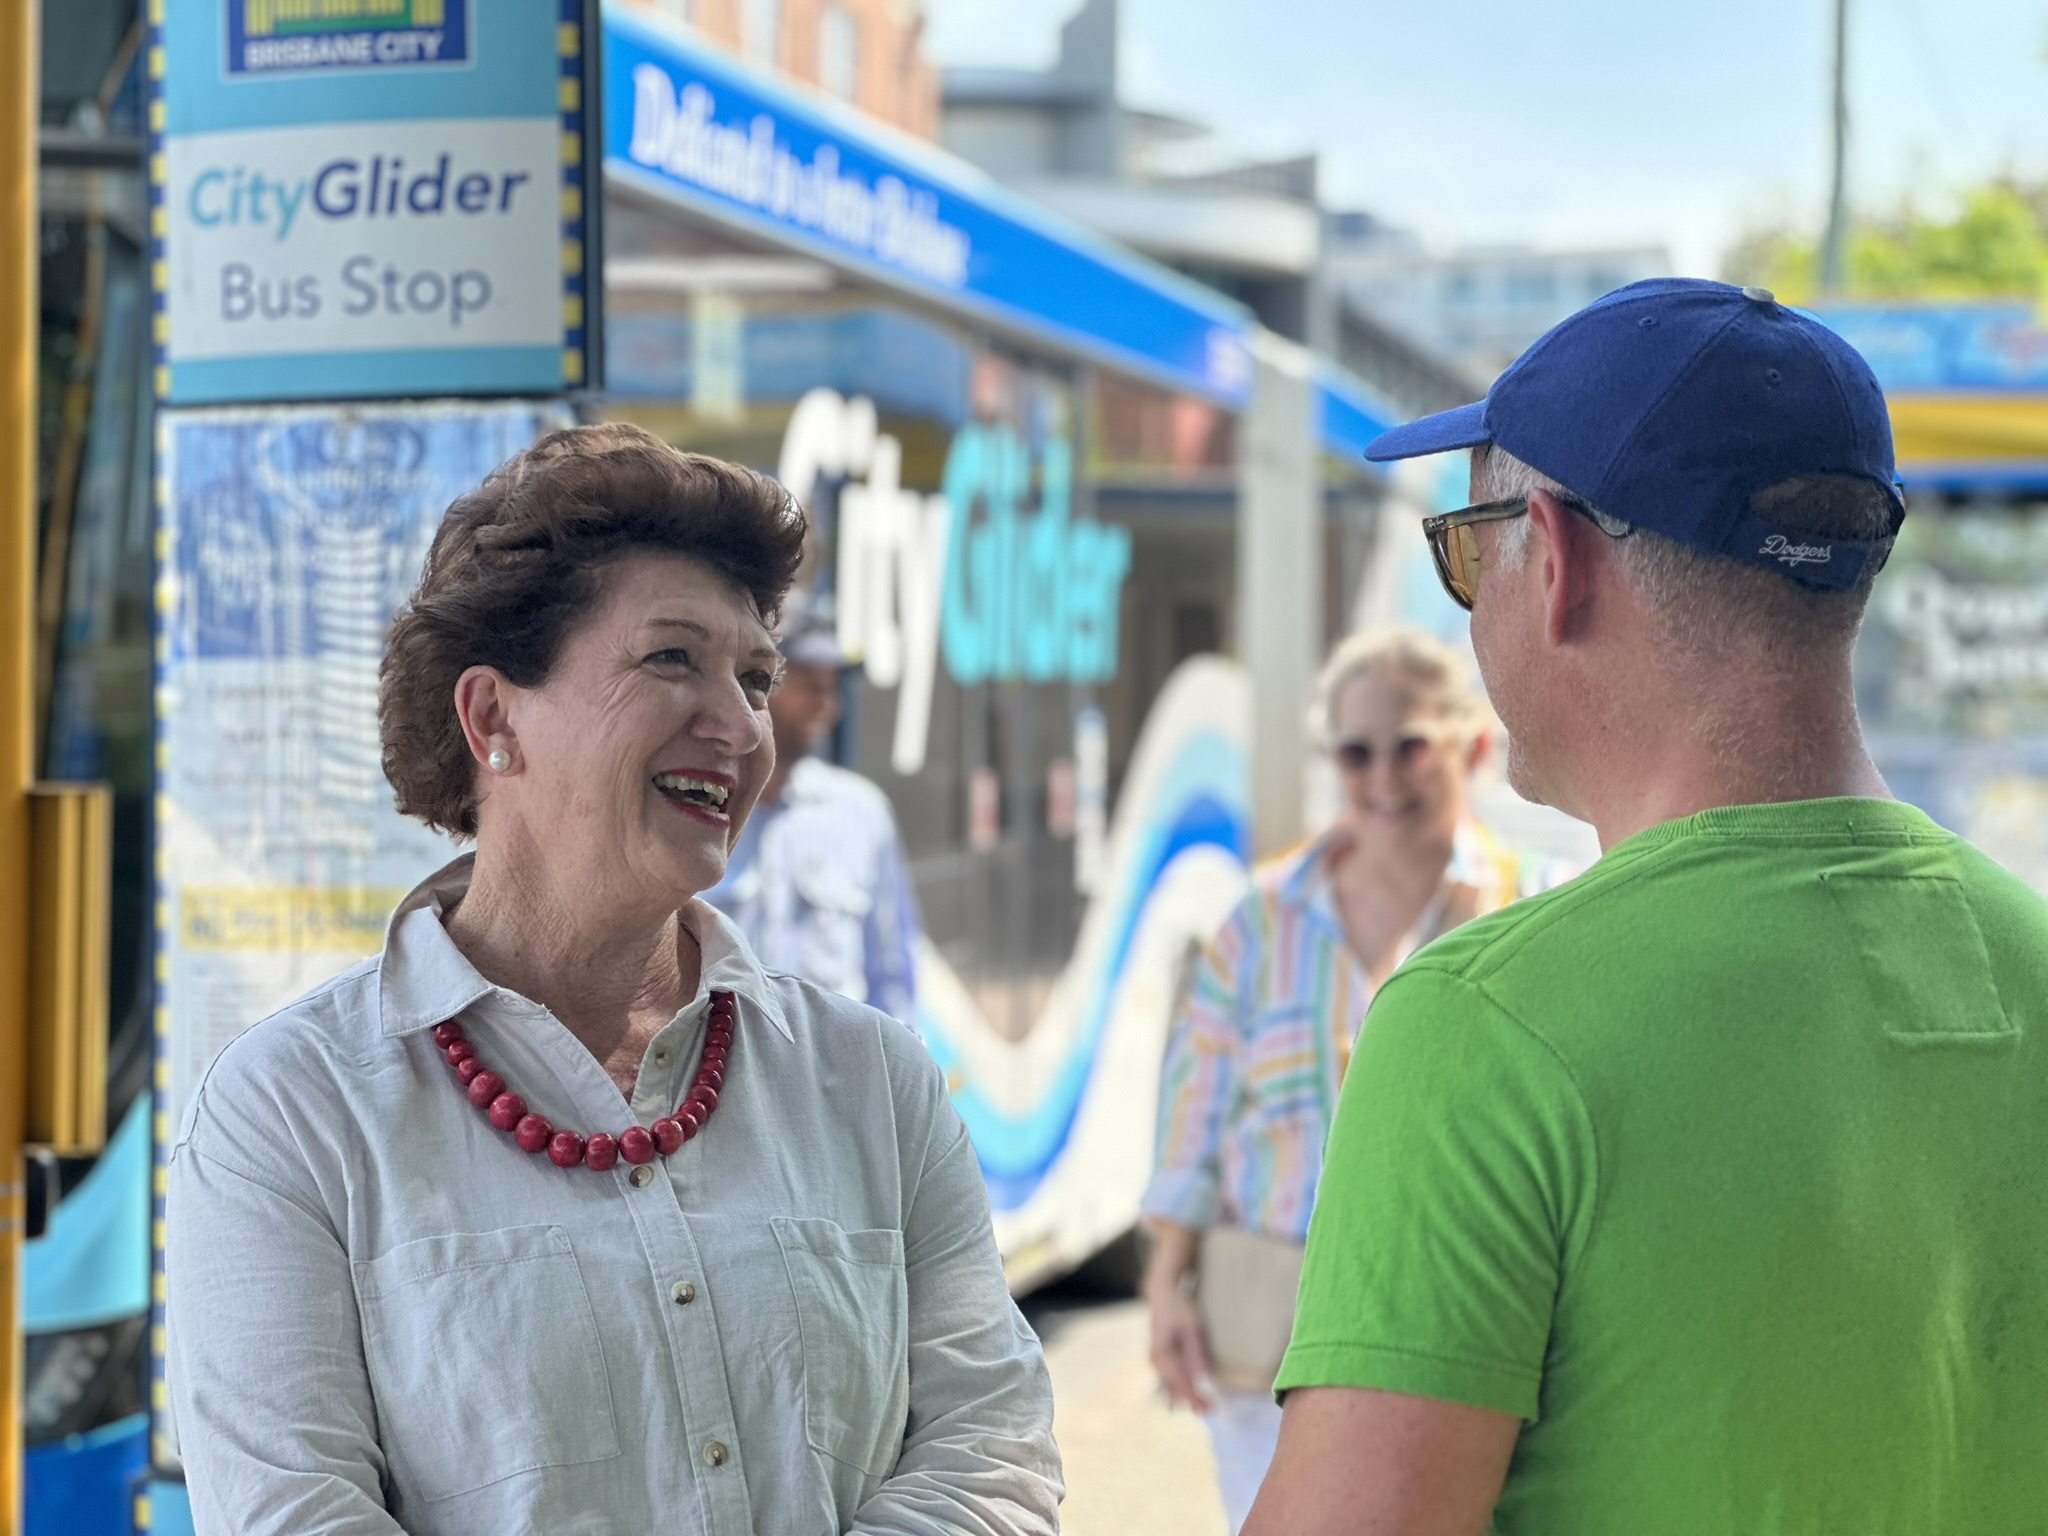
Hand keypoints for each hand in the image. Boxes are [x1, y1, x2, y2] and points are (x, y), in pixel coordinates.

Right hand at [1146, 1279, 1216, 1412]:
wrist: (1162, 1297)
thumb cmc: (1178, 1309)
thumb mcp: (1191, 1328)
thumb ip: (1195, 1353)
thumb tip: (1203, 1377)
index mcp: (1161, 1353)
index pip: (1179, 1381)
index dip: (1194, 1396)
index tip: (1208, 1407)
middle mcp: (1155, 1361)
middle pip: (1175, 1387)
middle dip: (1192, 1399)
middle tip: (1210, 1410)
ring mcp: (1156, 1362)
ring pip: (1172, 1385)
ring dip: (1188, 1395)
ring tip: (1205, 1405)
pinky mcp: (1161, 1361)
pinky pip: (1172, 1378)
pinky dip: (1184, 1387)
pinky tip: (1196, 1392)